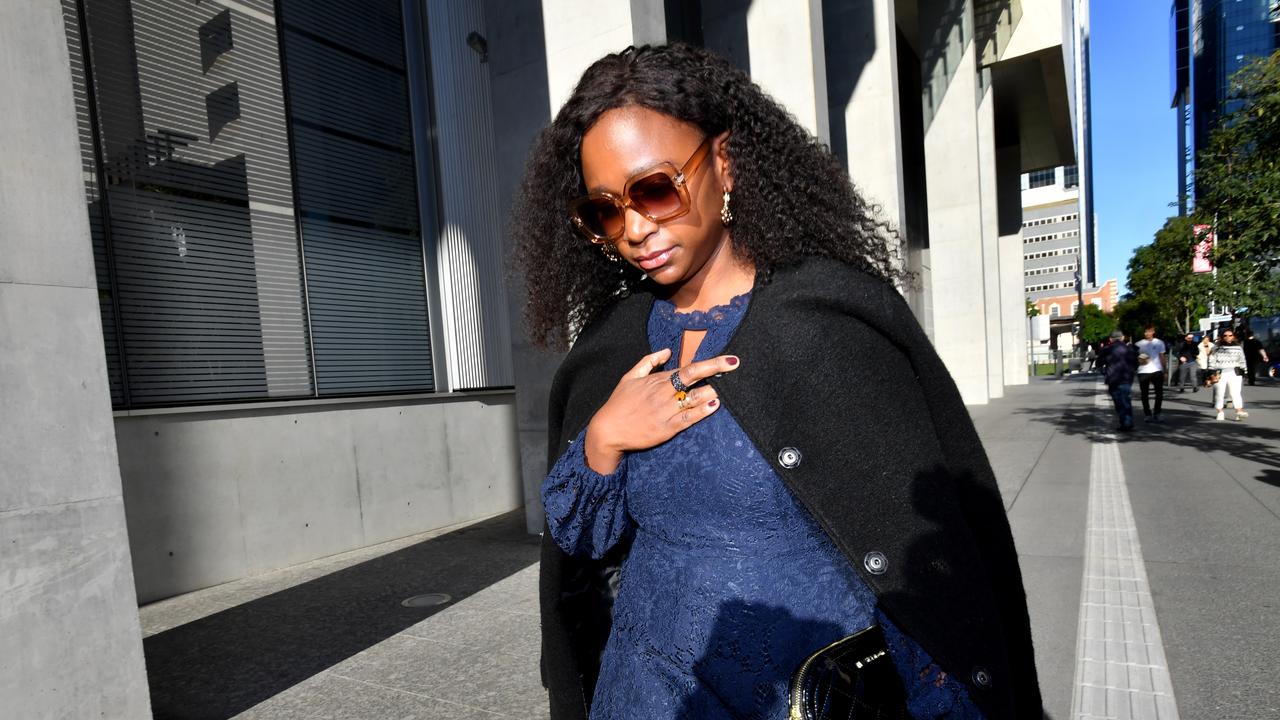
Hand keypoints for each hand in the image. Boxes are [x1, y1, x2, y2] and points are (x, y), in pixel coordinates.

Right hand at [584, 348, 740, 473]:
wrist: (607, 430)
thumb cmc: (618, 403)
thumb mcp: (629, 377)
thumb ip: (648, 362)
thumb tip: (667, 351)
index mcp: (657, 380)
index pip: (689, 368)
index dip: (711, 363)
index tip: (729, 359)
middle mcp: (663, 393)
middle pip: (694, 377)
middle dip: (716, 369)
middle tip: (735, 365)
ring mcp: (665, 411)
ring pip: (694, 398)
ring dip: (713, 392)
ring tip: (730, 389)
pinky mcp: (666, 428)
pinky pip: (688, 418)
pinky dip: (701, 411)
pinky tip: (714, 406)